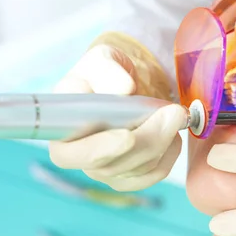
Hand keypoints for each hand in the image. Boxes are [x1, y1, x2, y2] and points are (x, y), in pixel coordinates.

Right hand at [49, 44, 185, 190]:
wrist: (127, 86)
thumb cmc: (108, 73)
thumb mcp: (103, 59)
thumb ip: (107, 70)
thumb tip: (122, 89)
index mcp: (61, 126)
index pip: (67, 154)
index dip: (97, 150)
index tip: (128, 135)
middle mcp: (77, 155)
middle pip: (110, 165)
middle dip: (147, 141)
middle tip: (173, 113)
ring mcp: (102, 169)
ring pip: (135, 170)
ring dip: (162, 142)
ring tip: (175, 114)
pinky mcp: (126, 176)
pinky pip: (152, 175)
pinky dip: (169, 154)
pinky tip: (172, 134)